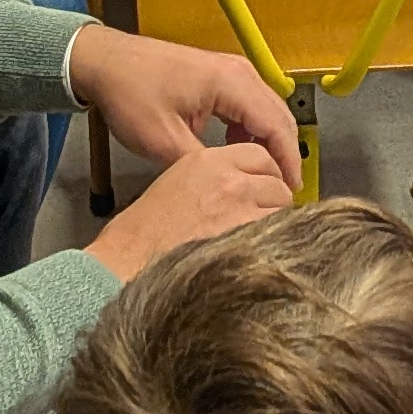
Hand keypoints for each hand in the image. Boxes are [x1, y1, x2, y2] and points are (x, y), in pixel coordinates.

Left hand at [69, 30, 301, 186]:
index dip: (288, 161)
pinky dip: (252, 128)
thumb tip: (233, 186)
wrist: (105, 62)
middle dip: (284, 153)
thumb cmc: (130, 94)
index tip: (291, 191)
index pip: (277, 125)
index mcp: (230, 83)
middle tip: (282, 189)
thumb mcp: (164, 142)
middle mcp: (238, 72)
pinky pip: (250, 103)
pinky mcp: (220, 74)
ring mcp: (231, 70)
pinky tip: (237, 149)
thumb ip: (206, 165)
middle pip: (280, 115)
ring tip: (262, 174)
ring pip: (267, 109)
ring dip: (268, 141)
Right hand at [85, 134, 296, 280]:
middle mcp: (228, 179)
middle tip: (264, 216)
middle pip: (276, 181)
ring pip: (282, 206)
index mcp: (207, 160)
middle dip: (274, 199)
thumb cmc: (143, 231)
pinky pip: (278, 232)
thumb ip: (213, 179)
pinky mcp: (246, 235)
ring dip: (276, 220)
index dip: (266, 174)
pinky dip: (275, 241)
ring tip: (260, 236)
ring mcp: (240, 207)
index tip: (265, 187)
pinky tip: (259, 250)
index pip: (259, 156)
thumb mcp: (176, 183)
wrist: (130, 258)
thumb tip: (241, 189)